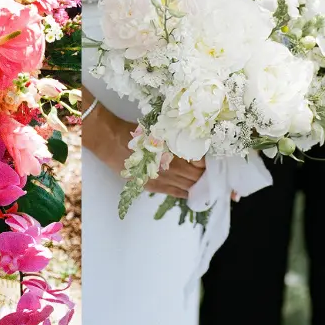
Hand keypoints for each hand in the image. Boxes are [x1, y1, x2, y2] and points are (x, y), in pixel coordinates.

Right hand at [83, 102, 204, 197]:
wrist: (112, 141)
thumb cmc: (138, 133)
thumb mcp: (163, 131)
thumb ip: (180, 140)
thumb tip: (197, 145)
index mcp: (177, 152)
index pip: (201, 164)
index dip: (208, 165)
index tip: (212, 163)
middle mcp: (172, 168)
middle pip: (197, 176)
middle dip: (205, 176)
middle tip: (211, 174)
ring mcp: (162, 179)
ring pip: (188, 186)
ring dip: (197, 185)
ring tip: (203, 183)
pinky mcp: (152, 186)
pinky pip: (175, 193)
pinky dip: (185, 192)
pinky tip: (191, 192)